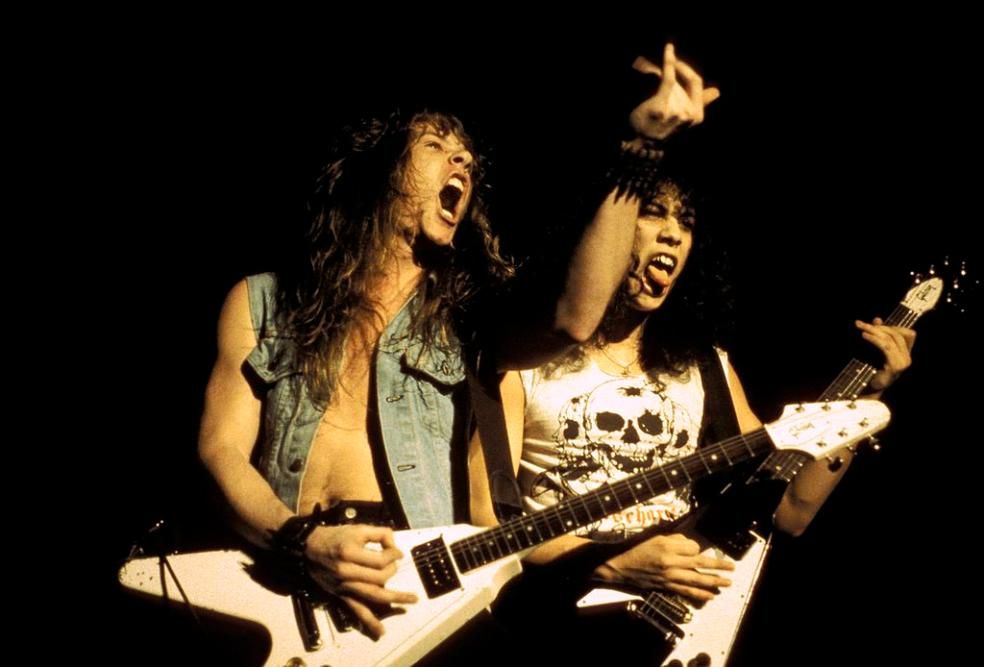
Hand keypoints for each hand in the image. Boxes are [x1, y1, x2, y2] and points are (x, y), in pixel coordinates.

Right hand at [304, 524, 416, 638]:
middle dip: (392, 569)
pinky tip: (380, 631)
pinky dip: (369, 622)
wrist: (309, 549)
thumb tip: (395, 547)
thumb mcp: (357, 528)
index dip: (393, 554)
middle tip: (394, 563)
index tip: (397, 552)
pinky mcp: (342, 595)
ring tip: (412, 599)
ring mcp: (345, 586)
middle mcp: (347, 572)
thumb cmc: (335, 537)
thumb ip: (379, 533)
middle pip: (380, 577)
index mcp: (350, 553)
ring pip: (374, 595)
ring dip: (395, 598)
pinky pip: (357, 611)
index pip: (380, 560)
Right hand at [596, 533, 733, 601]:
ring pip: (697, 581)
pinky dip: (700, 595)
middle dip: (718, 566)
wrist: (621, 567)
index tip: (696, 549)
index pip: (693, 548)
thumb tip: (691, 546)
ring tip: (726, 583)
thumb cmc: (637, 549)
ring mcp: (670, 577)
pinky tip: (710, 596)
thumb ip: (674, 539)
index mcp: (668, 548)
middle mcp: (671, 563)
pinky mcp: (667, 587)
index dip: (698, 548)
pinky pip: (687, 592)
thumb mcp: (655, 537)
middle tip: (732, 568)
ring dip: (714, 582)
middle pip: (700, 565)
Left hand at [628, 43, 720, 140]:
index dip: (687, 70)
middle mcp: (689, 114)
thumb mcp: (683, 119)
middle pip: (681, 82)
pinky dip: (669, 62)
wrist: (641, 144)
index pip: (697, 84)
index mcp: (697, 115)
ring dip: (660, 78)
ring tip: (647, 83)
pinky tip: (669, 49)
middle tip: (659, 70)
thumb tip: (716, 92)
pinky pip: (668, 78)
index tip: (677, 60)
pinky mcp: (662, 107)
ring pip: (673, 82)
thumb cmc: (660, 128)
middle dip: (671, 74)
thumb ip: (700, 103)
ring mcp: (675, 111)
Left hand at [855, 317, 916, 391]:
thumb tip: (877, 319)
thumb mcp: (874, 350)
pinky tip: (864, 336)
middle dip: (879, 327)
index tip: (874, 324)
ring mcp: (903, 363)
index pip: (908, 334)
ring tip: (861, 328)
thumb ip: (878, 335)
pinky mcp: (895, 366)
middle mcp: (907, 358)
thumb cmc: (869, 371)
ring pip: (891, 339)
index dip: (892, 326)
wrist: (867, 390)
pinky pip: (886, 347)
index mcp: (905, 354)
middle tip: (861, 324)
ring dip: (875, 331)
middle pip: (897, 334)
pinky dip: (874, 340)